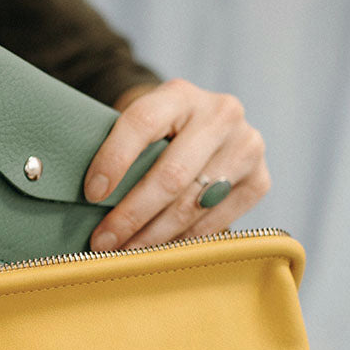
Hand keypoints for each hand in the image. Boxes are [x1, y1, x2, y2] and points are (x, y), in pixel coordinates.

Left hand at [83, 79, 270, 251]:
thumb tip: (89, 203)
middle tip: (102, 243)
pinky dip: (182, 241)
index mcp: (180, 95)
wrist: (206, 131)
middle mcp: (221, 115)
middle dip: (130, 216)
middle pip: (170, 176)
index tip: (91, 195)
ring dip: (153, 237)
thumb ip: (121, 152)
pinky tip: (158, 252)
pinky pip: (215, 222)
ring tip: (124, 254)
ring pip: (192, 205)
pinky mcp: (260, 180)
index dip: (114, 161)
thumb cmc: (158, 138)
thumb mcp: (140, 130)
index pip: (142, 123)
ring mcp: (247, 147)